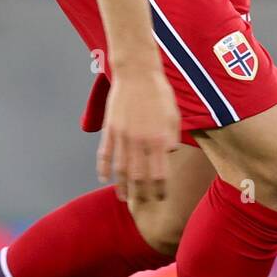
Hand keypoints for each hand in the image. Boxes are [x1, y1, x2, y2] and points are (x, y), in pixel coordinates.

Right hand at [97, 69, 182, 203]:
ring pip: (120, 169)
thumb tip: (169, 154)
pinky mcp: (110, 129)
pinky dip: (103, 168)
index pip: (159, 173)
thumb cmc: (159, 92)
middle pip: (138, 176)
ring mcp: (123, 136)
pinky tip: (104, 178)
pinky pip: (105, 153)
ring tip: (123, 198)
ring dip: (121, 186)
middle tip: (142, 204)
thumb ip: (171, 137)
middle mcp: (140, 141)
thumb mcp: (174, 115)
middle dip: (141, 193)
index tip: (160, 197)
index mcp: (158, 139)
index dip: (159, 189)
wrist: (137, 73)